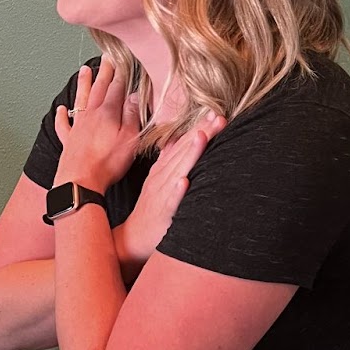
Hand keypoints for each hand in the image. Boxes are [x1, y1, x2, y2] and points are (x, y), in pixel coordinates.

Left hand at [53, 59, 141, 191]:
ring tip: (84, 71)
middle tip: (106, 59)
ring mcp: (78, 128)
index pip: (117, 89)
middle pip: (98, 89)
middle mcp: (91, 116)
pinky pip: (63, 124)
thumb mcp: (130, 140)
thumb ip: (132, 117)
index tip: (123, 62)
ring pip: (80, 100)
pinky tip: (61, 109)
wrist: (80, 181)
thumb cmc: (106, 164)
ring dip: (83, 85)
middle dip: (104, 73)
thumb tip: (134, 98)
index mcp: (108, 114)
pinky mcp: (69, 141)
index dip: (121, 75)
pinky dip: (62, 115)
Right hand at [116, 108, 225, 270]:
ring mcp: (162, 194)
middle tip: (216, 116)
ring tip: (201, 137)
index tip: (213, 111)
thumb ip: (167, 160)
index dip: (197, 127)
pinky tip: (184, 181)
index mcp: (164, 169)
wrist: (134, 238)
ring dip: (189, 154)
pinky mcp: (163, 213)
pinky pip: (170, 201)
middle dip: (200, 133)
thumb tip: (174, 139)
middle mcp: (163, 177)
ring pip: (178, 170)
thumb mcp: (158, 180)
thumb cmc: (151, 209)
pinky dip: (177, 191)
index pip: (182, 143)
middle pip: (184, 151)